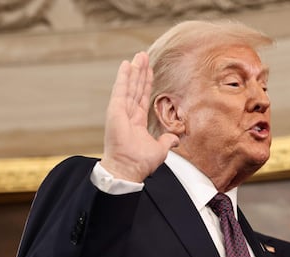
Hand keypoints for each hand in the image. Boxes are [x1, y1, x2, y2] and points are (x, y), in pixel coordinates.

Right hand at [100, 52, 178, 181]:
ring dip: (134, 70)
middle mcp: (128, 114)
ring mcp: (120, 111)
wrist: (128, 169)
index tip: (149, 71)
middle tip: (143, 56)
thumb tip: (174, 139)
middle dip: (140, 72)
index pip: (142, 97)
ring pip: (129, 85)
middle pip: (136, 88)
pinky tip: (126, 64)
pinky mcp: (115, 110)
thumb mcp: (160, 150)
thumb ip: (166, 141)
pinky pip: (120, 89)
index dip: (146, 83)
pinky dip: (123, 77)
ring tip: (138, 56)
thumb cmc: (140, 163)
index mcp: (137, 122)